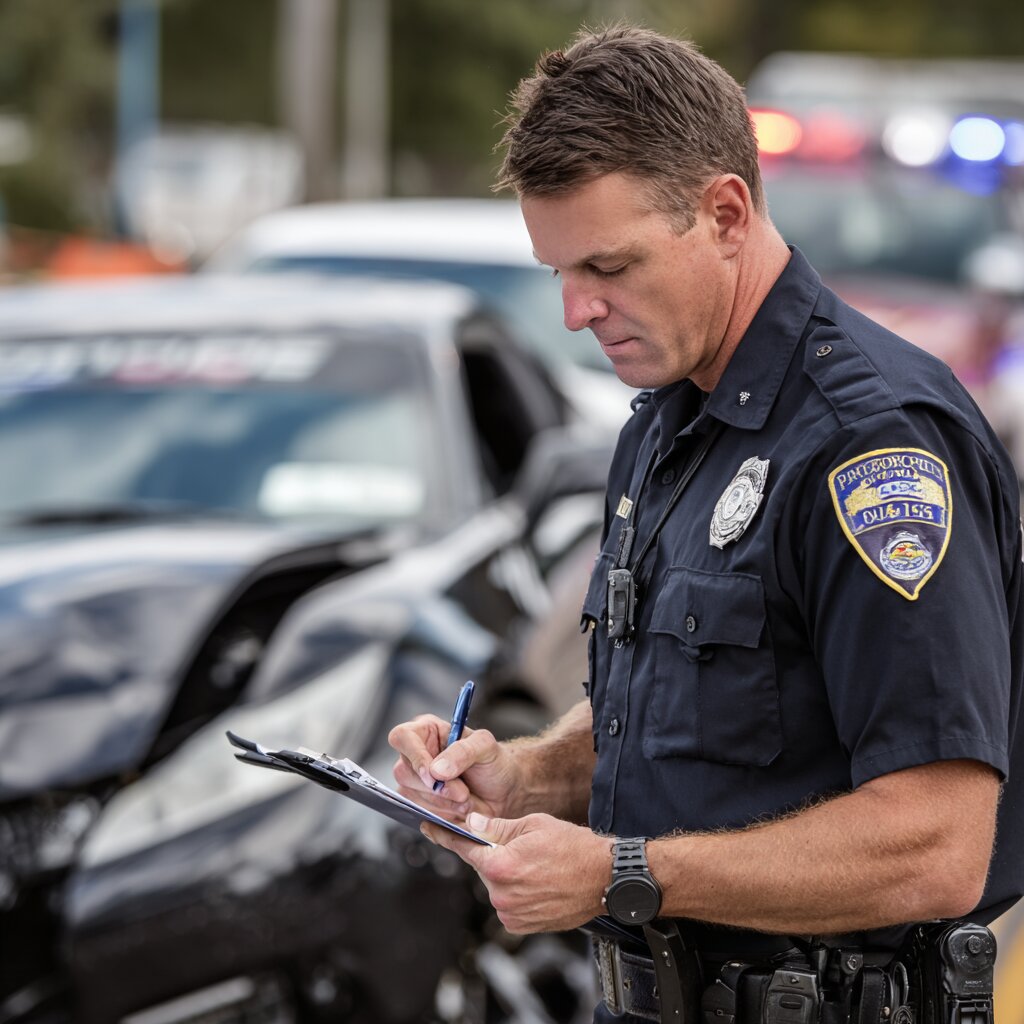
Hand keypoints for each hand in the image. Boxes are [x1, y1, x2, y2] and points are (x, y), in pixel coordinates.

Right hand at [389, 715, 521, 821]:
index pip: (402, 737)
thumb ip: (463, 751)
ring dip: (442, 803)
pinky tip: (460, 809)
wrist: (503, 792)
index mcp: (427, 731)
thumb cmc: (493, 762)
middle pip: (404, 772)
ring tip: (467, 799)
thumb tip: (436, 770)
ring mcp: (415, 781)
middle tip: (463, 792)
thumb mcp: (486, 746)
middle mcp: (416, 754)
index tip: (434, 775)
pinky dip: (443, 815)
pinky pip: (421, 814)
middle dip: (436, 788)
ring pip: (411, 797)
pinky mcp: (420, 804)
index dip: (414, 757)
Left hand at [422, 811, 612, 932]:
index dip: (445, 835)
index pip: (463, 847)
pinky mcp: (520, 926)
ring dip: (508, 875)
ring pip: (496, 886)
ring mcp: (511, 913)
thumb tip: (470, 824)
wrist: (604, 878)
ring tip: (538, 867)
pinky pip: (508, 904)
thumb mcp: (533, 825)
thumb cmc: (573, 847)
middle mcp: (501, 893)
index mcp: (500, 864)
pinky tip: (539, 883)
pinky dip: (517, 893)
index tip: (428, 828)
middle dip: (495, 855)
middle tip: (523, 848)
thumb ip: (496, 827)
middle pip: (483, 867)